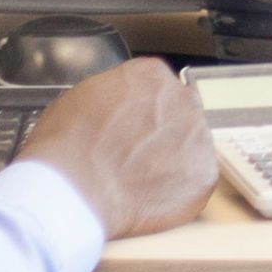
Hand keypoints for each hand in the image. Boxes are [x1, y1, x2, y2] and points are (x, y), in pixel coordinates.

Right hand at [9, 60, 219, 235]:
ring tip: (141, 180)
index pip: (158, 87)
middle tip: (137, 155)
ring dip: (173, 160)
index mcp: (151, 75)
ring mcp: (198, 137)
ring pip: (192, 146)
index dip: (143, 110)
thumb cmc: (67, 145)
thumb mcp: (80, 98)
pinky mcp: (204, 175)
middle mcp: (182, 99)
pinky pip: (197, 180)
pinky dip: (179, 190)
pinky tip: (151, 196)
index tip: (132, 126)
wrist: (75, 189)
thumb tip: (116, 108)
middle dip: (163, 133)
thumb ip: (112, 96)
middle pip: (181, 113)